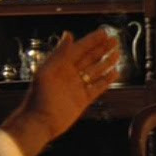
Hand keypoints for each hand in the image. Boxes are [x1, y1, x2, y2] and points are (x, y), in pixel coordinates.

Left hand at [1, 29, 119, 155]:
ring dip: (107, 62)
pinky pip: (98, 87)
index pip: (80, 49)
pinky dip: (107, 80)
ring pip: (96, 71)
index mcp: (61, 65)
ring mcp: (77, 86)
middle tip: (115, 40)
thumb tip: (68, 34)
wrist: (40, 123)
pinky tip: (115, 73)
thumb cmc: (38, 97)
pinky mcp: (83, 99)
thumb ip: (59, 53)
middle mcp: (70, 74)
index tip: (104, 32)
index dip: (92, 40)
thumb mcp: (47, 72)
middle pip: (90, 58)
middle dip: (102, 49)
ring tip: (117, 54)